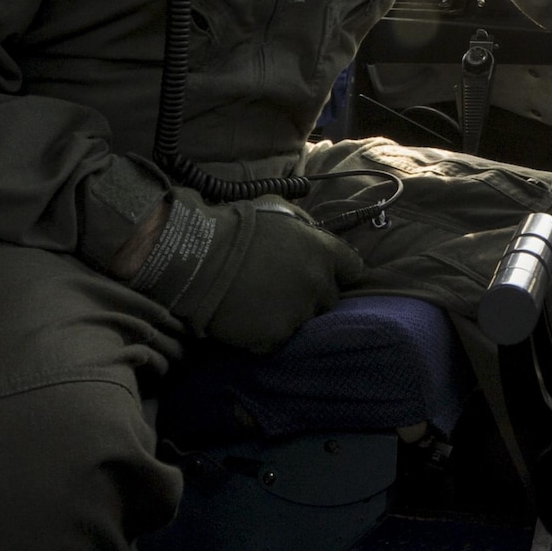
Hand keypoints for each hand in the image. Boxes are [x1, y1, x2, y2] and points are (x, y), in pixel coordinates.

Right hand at [125, 193, 363, 354]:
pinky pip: (278, 341)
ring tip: (260, 305)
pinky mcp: (276, 336)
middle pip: (329, 300)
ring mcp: (298, 312)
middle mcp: (317, 283)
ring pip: (305, 322)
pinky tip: (247, 319)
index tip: (323, 275)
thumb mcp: (277, 209)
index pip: (353, 269)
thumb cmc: (236, 227)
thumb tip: (315, 232)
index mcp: (323, 250)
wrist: (198, 258)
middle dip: (311, 296)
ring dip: (288, 316)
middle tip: (281, 291)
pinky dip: (264, 334)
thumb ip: (304, 223)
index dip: (338, 273)